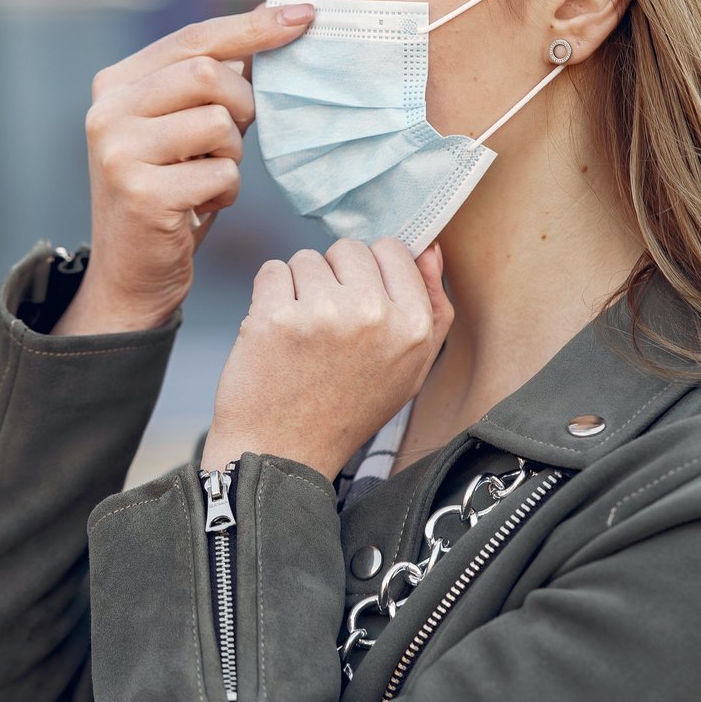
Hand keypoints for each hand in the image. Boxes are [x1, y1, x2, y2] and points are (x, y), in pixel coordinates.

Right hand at [52, 2, 315, 334]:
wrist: (132, 274)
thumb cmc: (170, 192)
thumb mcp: (184, 128)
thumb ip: (214, 83)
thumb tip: (281, 24)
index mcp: (114, 85)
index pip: (193, 38)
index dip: (252, 26)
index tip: (304, 16)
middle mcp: (107, 112)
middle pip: (207, 73)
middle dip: (242, 104)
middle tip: (235, 137)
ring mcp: (119, 153)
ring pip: (219, 123)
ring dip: (232, 155)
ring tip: (207, 178)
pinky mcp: (142, 194)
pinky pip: (221, 174)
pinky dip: (226, 192)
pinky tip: (200, 207)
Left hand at [201, 238, 452, 480]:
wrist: (282, 452)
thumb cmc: (345, 410)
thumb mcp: (410, 369)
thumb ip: (432, 307)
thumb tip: (431, 249)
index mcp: (414, 327)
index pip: (394, 250)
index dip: (370, 272)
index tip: (356, 302)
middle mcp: (374, 315)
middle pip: (349, 249)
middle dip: (334, 277)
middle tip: (327, 325)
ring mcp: (323, 313)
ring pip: (306, 258)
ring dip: (300, 288)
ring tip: (302, 335)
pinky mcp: (276, 316)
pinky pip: (271, 271)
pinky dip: (268, 296)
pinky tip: (276, 333)